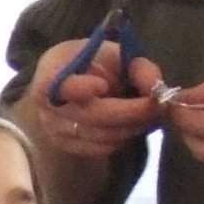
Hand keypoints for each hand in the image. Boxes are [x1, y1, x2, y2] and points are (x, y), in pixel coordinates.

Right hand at [24, 36, 168, 193]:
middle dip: (129, 112)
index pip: (55, 86)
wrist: (76, 81)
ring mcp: (54, 129)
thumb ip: (138, 67)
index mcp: (50, 72)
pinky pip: (101, 148)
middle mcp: (45, 105)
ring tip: (151, 113)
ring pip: (100, 136)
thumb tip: (155, 87)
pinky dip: (123, 138)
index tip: (103, 85)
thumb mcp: (117, 55)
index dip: (79, 88)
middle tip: (157, 105)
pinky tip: (134, 124)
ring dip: (131, 127)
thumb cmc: (95, 63)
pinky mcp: (67, 147)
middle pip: (89, 116)